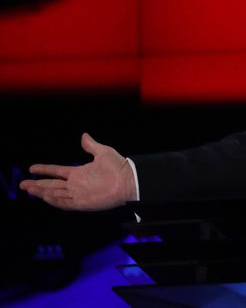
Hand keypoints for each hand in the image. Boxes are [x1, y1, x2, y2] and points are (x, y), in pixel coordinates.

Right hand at [19, 133, 135, 210]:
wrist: (129, 179)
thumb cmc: (119, 166)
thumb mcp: (103, 152)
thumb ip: (91, 145)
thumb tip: (84, 136)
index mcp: (79, 173)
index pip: (57, 172)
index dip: (44, 170)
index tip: (31, 168)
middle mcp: (77, 184)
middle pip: (52, 185)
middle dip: (37, 185)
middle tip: (22, 184)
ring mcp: (79, 194)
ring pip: (56, 194)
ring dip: (42, 192)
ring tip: (29, 189)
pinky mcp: (84, 203)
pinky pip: (66, 203)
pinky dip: (55, 201)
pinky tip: (46, 197)